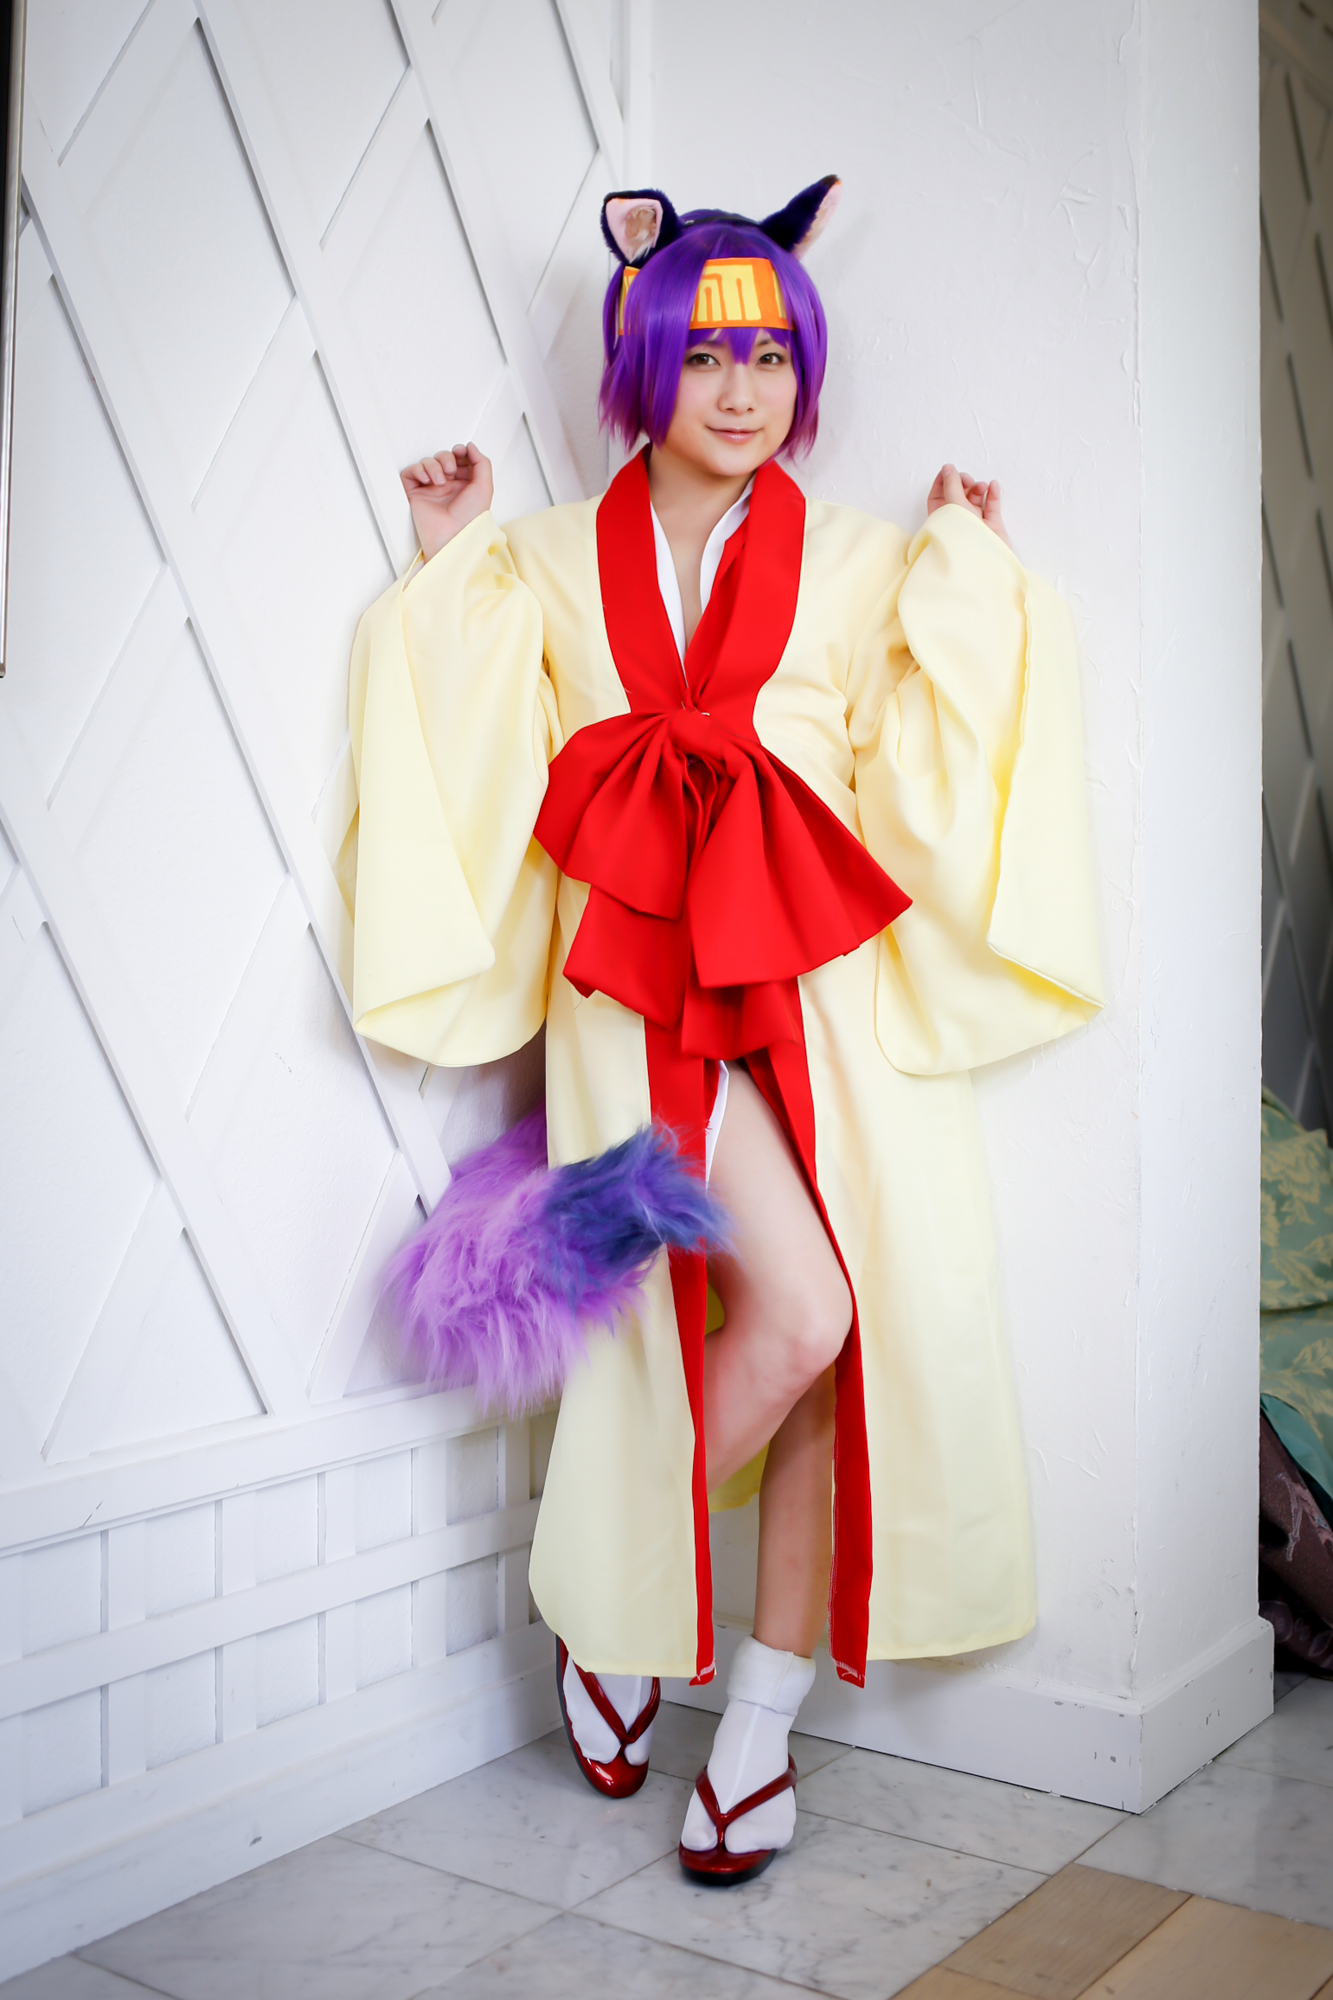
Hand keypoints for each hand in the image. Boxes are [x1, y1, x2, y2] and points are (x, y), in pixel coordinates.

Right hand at [401, 444, 493, 561]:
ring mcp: (430, 489)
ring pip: (427, 463)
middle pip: (442, 457)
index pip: (458, 458)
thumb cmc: (469, 518)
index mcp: (464, 484)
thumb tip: (470, 446)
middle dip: (446, 458)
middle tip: (450, 470)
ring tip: (440, 481)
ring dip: (433, 466)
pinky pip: (410, 472)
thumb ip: (481, 463)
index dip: (459, 452)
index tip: (461, 453)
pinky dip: (418, 470)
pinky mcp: (415, 494)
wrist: (453, 535)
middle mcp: (447, 485)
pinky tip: (427, 480)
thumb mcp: (485, 487)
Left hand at [926, 463, 1010, 549]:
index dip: (942, 481)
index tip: (949, 470)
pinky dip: (993, 494)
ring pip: (975, 500)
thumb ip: (951, 485)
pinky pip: (992, 507)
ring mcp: (974, 525)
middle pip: (957, 495)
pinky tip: (993, 485)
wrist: (983, 561)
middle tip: (968, 480)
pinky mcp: (991, 528)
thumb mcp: (954, 505)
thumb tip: (948, 468)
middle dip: (962, 483)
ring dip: (978, 488)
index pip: (937, 497)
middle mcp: (956, 522)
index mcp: (941, 520)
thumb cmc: (963, 537)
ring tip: (981, 487)